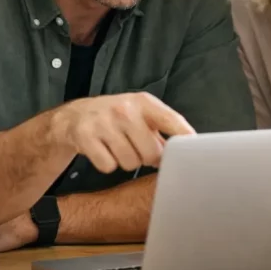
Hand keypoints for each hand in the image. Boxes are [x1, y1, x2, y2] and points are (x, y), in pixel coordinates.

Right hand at [51, 93, 195, 172]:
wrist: (76, 116)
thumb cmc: (117, 118)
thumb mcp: (141, 115)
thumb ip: (163, 131)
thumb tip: (185, 152)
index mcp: (144, 102)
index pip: (172, 121)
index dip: (185, 138)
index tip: (194, 151)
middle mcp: (125, 110)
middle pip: (151, 153)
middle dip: (146, 157)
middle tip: (136, 148)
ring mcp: (104, 123)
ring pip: (130, 163)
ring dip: (126, 161)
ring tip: (118, 147)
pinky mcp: (86, 137)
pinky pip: (108, 166)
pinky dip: (107, 164)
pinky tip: (103, 151)